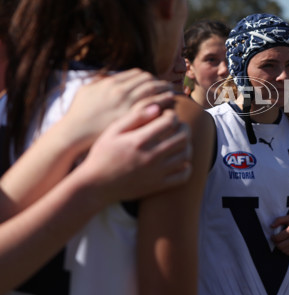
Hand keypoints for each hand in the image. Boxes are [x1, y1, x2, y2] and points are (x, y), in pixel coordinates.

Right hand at [64, 69, 174, 149]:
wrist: (75, 135)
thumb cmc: (79, 114)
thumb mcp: (86, 91)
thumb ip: (101, 81)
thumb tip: (113, 76)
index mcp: (113, 84)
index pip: (140, 75)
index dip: (150, 78)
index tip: (156, 81)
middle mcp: (123, 93)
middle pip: (151, 83)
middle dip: (163, 84)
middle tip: (171, 87)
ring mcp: (128, 107)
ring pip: (156, 96)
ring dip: (166, 95)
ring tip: (173, 97)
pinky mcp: (132, 122)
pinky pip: (154, 111)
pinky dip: (164, 108)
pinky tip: (168, 111)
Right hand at [75, 105, 191, 203]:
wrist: (95, 186)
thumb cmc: (102, 155)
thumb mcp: (112, 131)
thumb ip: (135, 117)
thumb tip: (157, 108)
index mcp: (140, 140)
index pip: (171, 122)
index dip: (172, 115)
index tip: (165, 116)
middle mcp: (151, 156)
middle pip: (183, 136)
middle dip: (183, 127)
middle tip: (176, 126)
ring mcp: (157, 172)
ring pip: (186, 154)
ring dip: (186, 144)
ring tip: (177, 141)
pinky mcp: (159, 185)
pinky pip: (184, 175)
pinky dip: (187, 166)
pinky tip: (178, 160)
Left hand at [270, 215, 288, 254]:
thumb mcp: (288, 218)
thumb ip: (279, 220)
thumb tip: (271, 226)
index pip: (278, 238)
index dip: (273, 238)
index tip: (272, 236)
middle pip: (280, 246)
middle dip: (276, 243)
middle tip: (276, 240)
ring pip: (284, 250)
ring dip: (280, 247)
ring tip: (280, 242)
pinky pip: (288, 253)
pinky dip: (285, 250)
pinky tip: (286, 244)